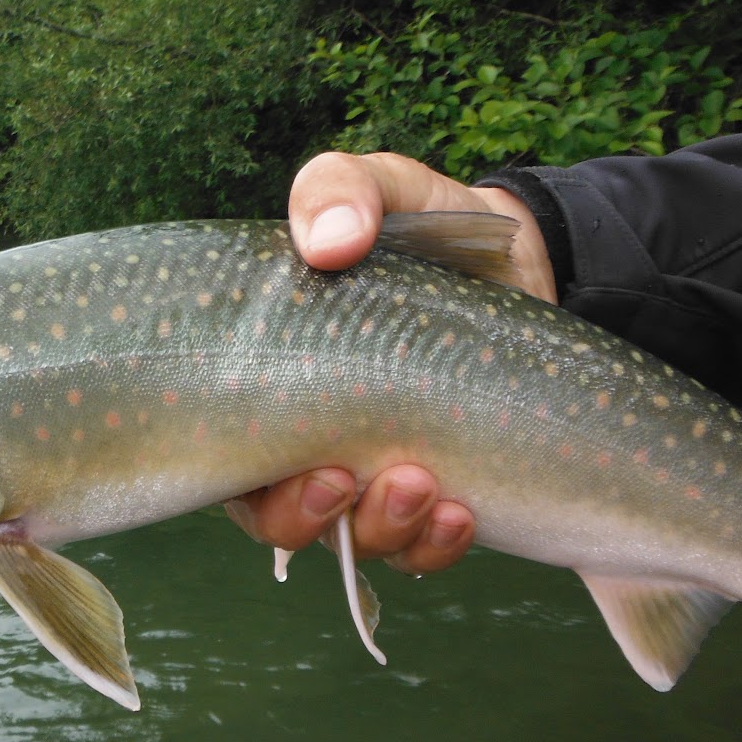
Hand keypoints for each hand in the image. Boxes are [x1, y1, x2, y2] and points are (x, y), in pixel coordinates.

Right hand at [228, 151, 555, 573]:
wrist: (522, 265)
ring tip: (424, 485)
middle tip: (351, 478)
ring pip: (350, 543)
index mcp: (265, 381)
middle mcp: (306, 442)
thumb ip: (339, 190)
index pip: (219, 454)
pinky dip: (434, 545)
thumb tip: (331, 242)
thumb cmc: (426, 232)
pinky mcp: (433, 498)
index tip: (294, 456)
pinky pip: (417, 553)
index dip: (238, 480)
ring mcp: (370, 475)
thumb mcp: (381, 188)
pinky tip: (460, 511)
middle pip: (273, 518)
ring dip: (379, 528)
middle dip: (307, 517)